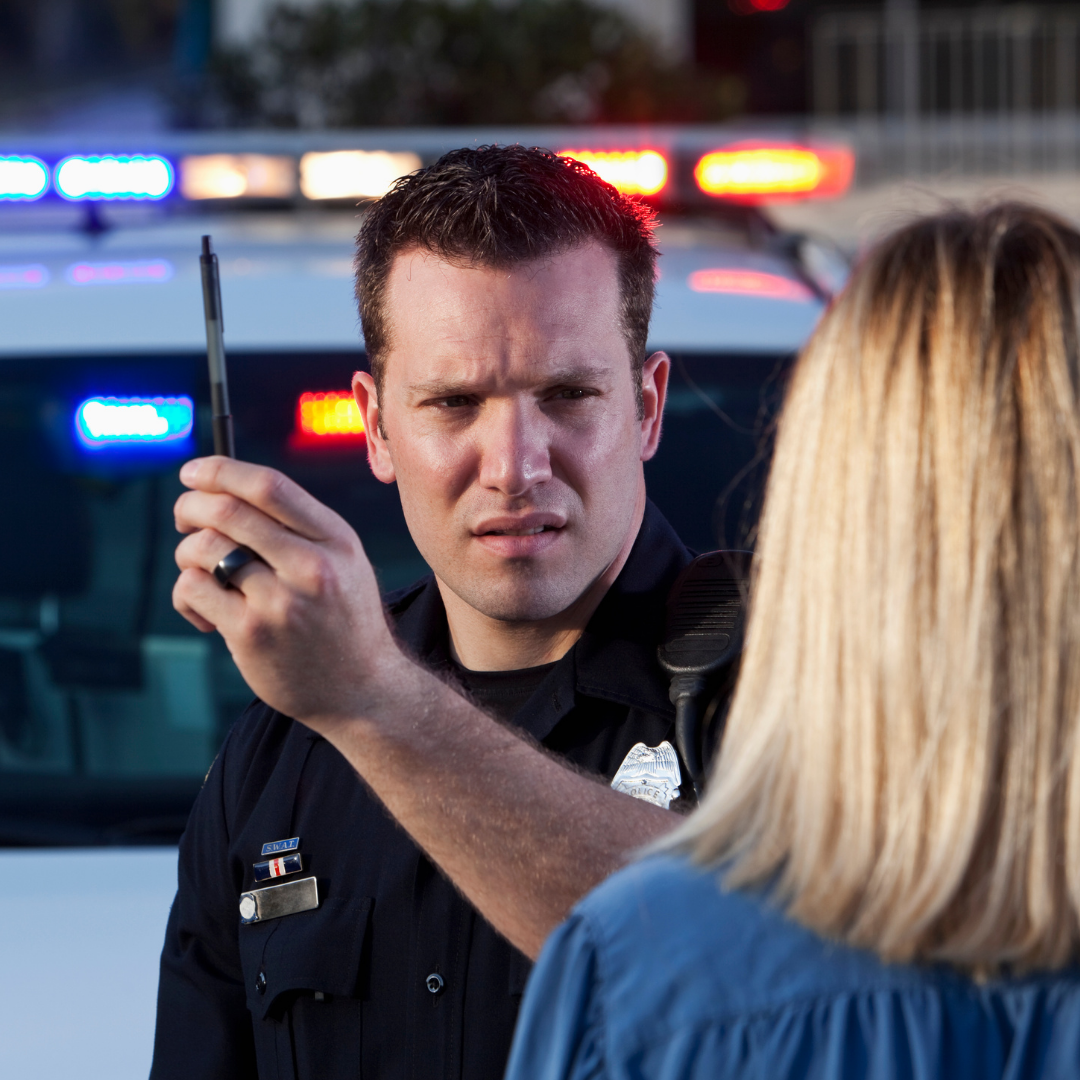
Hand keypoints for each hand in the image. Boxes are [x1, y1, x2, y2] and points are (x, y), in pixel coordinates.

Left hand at [172, 456, 402, 727]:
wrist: (361, 689)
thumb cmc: (342, 619)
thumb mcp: (343, 561)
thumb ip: (298, 526)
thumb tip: (224, 489)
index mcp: (335, 539)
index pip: (269, 486)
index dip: (220, 471)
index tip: (193, 471)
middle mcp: (312, 565)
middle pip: (227, 510)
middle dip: (190, 506)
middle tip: (183, 518)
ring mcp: (281, 601)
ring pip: (204, 548)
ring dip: (187, 554)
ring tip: (200, 574)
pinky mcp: (251, 633)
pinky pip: (194, 590)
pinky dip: (186, 594)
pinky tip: (205, 612)